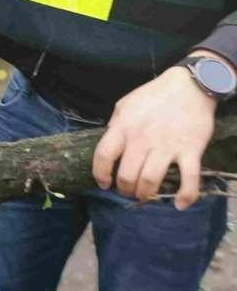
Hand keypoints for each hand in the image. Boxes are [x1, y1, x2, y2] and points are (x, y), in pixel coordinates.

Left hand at [92, 56, 221, 209]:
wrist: (189, 86)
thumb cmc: (153, 95)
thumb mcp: (124, 105)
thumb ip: (115, 126)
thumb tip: (109, 146)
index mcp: (123, 127)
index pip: (103, 156)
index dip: (100, 174)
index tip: (103, 183)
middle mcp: (142, 139)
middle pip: (126, 175)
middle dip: (124, 189)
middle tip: (126, 191)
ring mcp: (167, 146)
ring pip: (150, 180)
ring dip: (145, 193)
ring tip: (143, 194)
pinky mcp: (190, 151)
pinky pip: (189, 179)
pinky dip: (185, 196)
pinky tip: (179, 204)